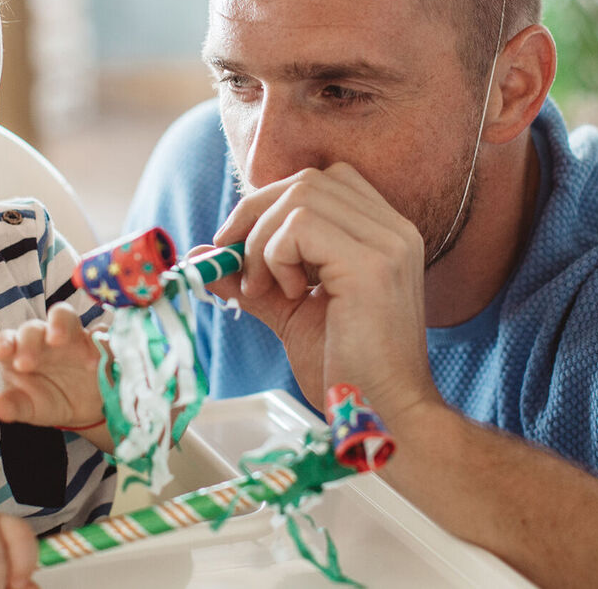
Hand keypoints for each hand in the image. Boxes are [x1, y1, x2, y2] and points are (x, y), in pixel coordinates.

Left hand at [0, 303, 104, 429]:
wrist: (84, 408)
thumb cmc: (49, 400)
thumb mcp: (31, 408)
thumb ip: (14, 406)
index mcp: (20, 352)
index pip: (5, 340)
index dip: (3, 343)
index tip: (2, 354)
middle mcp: (43, 339)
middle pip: (33, 328)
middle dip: (29, 341)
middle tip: (26, 363)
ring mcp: (71, 336)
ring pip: (64, 315)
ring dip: (60, 324)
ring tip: (58, 340)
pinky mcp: (97, 340)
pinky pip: (100, 333)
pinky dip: (99, 340)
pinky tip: (97, 358)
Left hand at [207, 163, 438, 413]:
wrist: (385, 416)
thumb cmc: (347, 370)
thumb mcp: (291, 312)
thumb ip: (254, 277)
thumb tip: (203, 255)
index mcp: (384, 233)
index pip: (322, 181)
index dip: (272, 203)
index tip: (242, 247)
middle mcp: (394, 229)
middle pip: (306, 181)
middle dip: (256, 215)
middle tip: (240, 267)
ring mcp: (388, 243)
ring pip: (299, 196)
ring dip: (263, 241)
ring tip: (267, 289)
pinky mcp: (372, 264)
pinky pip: (300, 226)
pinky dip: (275, 256)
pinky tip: (287, 295)